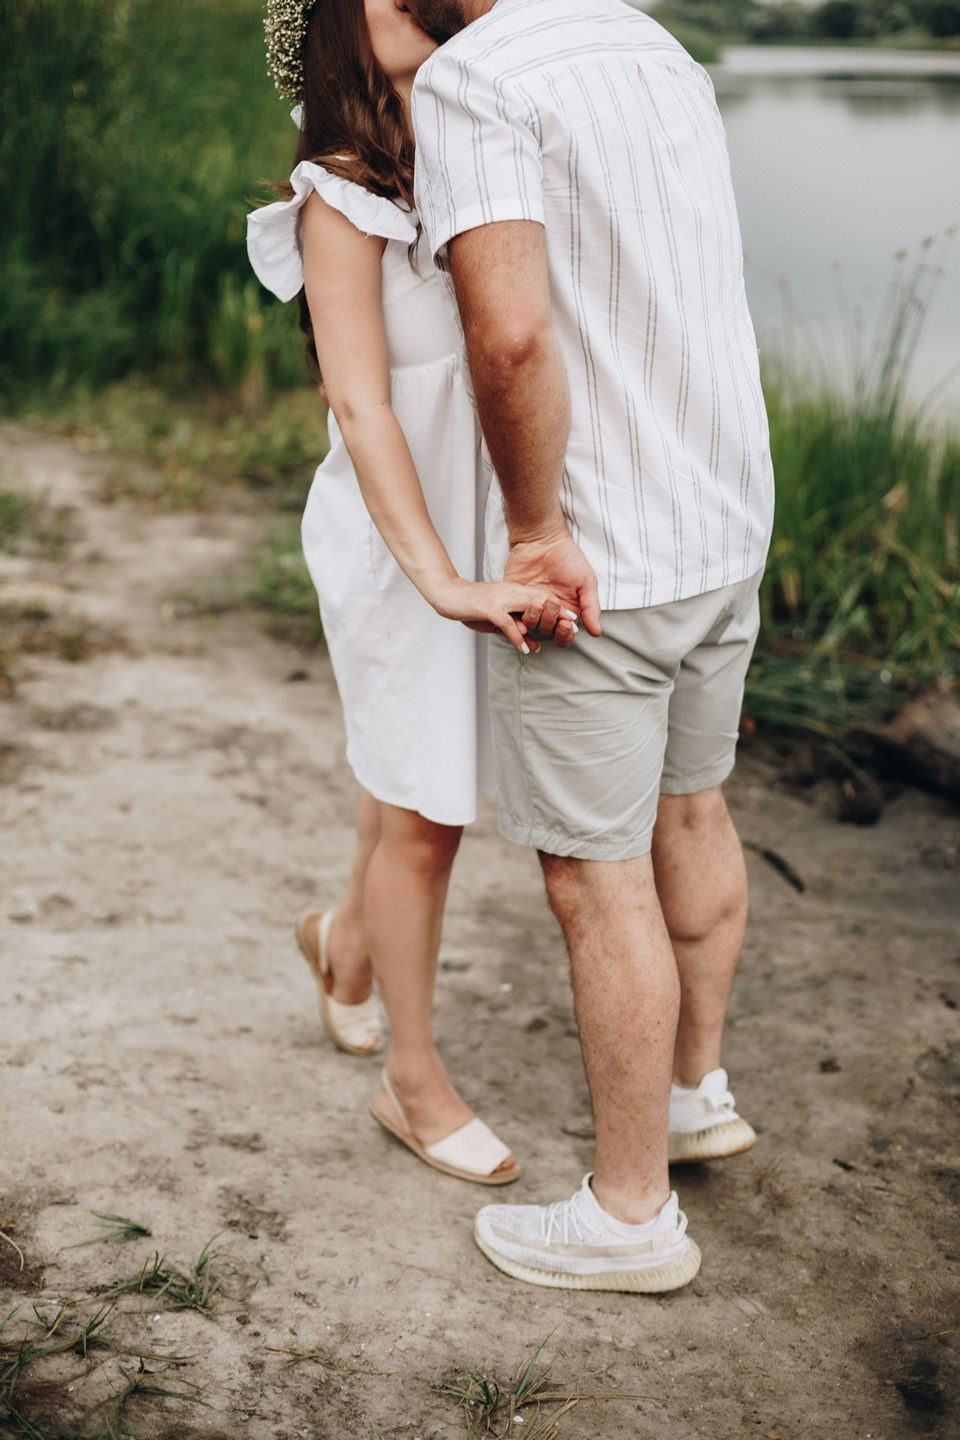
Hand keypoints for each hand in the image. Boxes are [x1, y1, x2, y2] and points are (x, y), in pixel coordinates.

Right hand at [429, 577, 579, 653]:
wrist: (449, 595)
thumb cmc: (473, 606)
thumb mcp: (498, 618)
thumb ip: (516, 628)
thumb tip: (532, 642)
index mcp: (513, 590)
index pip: (540, 597)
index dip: (558, 607)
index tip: (573, 618)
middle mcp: (510, 591)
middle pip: (540, 601)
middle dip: (558, 614)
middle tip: (574, 628)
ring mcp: (500, 598)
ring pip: (528, 609)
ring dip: (543, 624)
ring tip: (557, 636)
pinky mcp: (489, 608)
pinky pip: (508, 623)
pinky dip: (518, 637)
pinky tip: (526, 648)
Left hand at [503, 530, 601, 642]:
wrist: (542, 540)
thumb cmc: (567, 557)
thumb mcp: (586, 581)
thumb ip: (591, 607)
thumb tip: (596, 632)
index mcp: (567, 610)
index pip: (565, 634)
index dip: (565, 634)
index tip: (566, 623)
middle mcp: (548, 612)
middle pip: (548, 632)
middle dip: (550, 622)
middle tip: (552, 604)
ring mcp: (530, 606)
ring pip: (531, 627)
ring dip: (535, 619)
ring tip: (537, 603)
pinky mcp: (514, 599)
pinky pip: (513, 617)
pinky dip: (517, 621)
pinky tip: (521, 614)